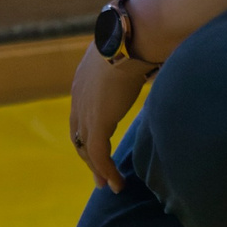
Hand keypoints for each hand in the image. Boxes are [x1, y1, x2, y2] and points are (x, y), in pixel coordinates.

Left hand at [67, 44, 151, 192]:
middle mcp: (78, 99)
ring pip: (87, 149)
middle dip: (89, 157)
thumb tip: (148, 67)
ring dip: (98, 170)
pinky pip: (98, 155)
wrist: (127, 41)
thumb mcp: (122, 56)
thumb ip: (126, 67)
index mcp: (83, 82)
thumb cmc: (132, 42)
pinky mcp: (97, 123)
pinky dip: (106, 171)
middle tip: (99, 175)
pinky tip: (117, 183)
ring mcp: (85, 111)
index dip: (87, 133)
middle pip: (78, 135)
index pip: (80, 115)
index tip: (97, 147)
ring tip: (110, 185)